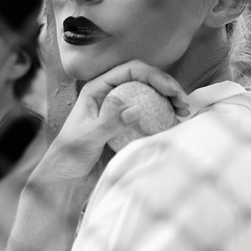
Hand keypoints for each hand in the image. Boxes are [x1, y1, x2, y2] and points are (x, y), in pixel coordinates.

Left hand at [49, 60, 189, 185]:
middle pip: (145, 82)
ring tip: (183, 112)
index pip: (130, 71)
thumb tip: (137, 109)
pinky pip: (150, 120)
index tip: (170, 89)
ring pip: (151, 100)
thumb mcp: (88, 137)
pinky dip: (164, 121)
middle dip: (167, 87)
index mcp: (98, 89)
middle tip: (182, 102)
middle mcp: (112, 97)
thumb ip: (110, 122)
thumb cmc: (69, 156)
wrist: (67, 179)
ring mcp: (122, 114)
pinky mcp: (129, 130)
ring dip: (169, 103)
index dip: (153, 75)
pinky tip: (176, 125)